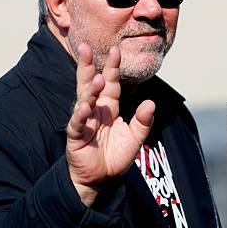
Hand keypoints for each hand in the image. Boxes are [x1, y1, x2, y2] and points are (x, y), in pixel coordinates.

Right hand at [65, 43, 154, 205]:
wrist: (102, 180)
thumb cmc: (115, 157)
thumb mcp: (135, 138)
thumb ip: (143, 121)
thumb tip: (151, 104)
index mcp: (109, 107)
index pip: (110, 82)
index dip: (112, 67)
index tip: (115, 49)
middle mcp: (95, 110)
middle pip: (90, 83)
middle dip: (87, 66)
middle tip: (85, 47)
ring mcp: (84, 121)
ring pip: (83, 100)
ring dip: (89, 89)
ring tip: (95, 78)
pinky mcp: (75, 136)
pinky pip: (77, 123)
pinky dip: (80, 114)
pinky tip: (85, 106)